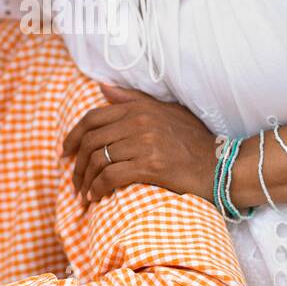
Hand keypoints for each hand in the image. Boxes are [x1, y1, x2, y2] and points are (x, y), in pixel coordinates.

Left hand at [63, 84, 219, 204]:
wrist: (221, 167)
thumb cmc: (194, 142)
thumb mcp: (166, 112)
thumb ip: (132, 99)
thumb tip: (102, 88)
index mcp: (140, 108)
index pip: (93, 118)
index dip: (73, 136)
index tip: (65, 153)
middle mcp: (139, 121)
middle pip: (91, 141)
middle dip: (76, 164)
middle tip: (74, 182)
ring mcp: (145, 143)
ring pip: (98, 160)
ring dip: (85, 181)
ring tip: (84, 194)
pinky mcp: (150, 166)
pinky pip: (110, 177)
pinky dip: (98, 189)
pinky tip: (97, 198)